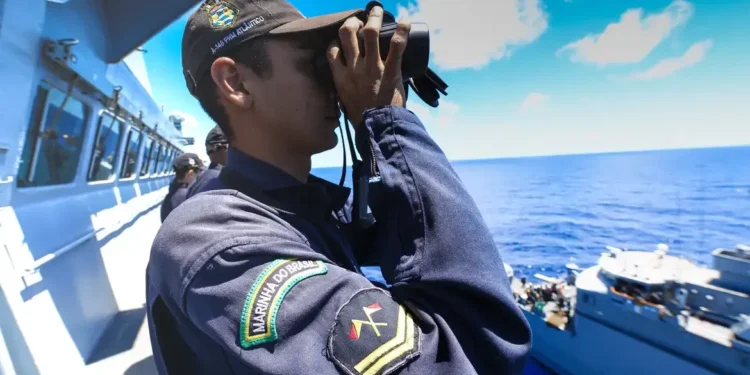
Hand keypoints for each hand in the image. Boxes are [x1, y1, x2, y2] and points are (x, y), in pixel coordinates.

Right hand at [327, 6, 409, 126]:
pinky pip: (396, 46)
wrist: (377, 128)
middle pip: (347, 34)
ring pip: (370, 33)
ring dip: (374, 18)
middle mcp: (354, 68)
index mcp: (341, 77)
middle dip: (352, 23)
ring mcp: (372, 67)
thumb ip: (345, 90)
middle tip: (359, 20)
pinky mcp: (390, 71)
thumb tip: (346, 89)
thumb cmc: (362, 120)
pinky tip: (405, 22)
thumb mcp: (345, 103)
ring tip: (377, 11)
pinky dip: (402, 32)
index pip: (332, 51)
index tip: (342, 40)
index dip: (336, 41)